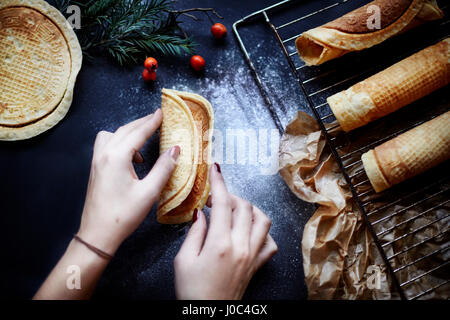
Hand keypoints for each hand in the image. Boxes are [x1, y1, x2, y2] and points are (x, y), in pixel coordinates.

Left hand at [77, 109, 179, 254]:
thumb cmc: (123, 215)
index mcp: (117, 157)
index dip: (151, 122)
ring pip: (112, 135)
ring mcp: (97, 161)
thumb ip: (164, 168)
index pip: (137, 133)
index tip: (161, 113)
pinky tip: (132, 158)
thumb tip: (175, 150)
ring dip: (128, 133)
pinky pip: (107, 145)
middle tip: (156, 119)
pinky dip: (120, 143)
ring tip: (144, 140)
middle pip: (124, 130)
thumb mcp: (149, 192)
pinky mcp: (95, 169)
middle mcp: (104, 154)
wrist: (97, 234)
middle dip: (141, 123)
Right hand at [174, 163, 277, 299]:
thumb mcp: (183, 260)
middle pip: (245, 207)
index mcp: (220, 243)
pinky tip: (249, 232)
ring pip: (263, 220)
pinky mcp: (258, 265)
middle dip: (231, 196)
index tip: (215, 170)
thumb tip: (201, 214)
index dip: (219, 183)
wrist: (207, 315)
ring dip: (250, 209)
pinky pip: (270, 242)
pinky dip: (262, 232)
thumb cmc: (191, 290)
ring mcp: (253, 255)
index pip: (223, 203)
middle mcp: (241, 246)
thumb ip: (194, 232)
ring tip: (234, 211)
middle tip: (216, 199)